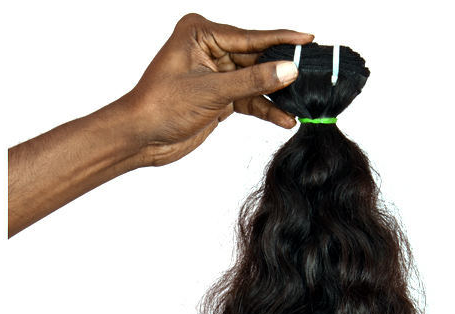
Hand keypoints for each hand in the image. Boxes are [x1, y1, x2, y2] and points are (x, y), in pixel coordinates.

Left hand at [123, 13, 313, 166]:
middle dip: (281, 73)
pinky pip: (249, 100)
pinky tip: (283, 119)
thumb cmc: (161, 105)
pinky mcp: (220, 96)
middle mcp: (210, 49)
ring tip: (300, 105)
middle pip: (257, 59)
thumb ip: (252, 81)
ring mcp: (217, 74)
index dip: (281, 40)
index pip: (250, 37)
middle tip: (311, 77)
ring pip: (256, 82)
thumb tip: (288, 70)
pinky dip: (265, 110)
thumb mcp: (211, 91)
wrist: (143, 137)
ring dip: (275, 97)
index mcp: (201, 33)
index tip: (308, 39)